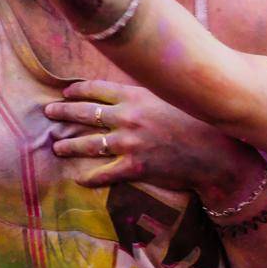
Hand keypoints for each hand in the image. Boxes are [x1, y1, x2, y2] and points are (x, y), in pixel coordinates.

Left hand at [45, 80, 266, 197]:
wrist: (218, 153)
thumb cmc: (201, 122)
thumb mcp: (175, 97)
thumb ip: (153, 92)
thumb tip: (137, 88)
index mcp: (138, 95)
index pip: (98, 89)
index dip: (79, 90)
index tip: (66, 92)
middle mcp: (128, 117)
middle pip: (86, 113)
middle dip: (63, 113)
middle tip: (48, 112)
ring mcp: (130, 143)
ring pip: (89, 144)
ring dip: (70, 145)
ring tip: (57, 147)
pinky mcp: (135, 168)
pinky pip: (104, 174)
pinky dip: (90, 178)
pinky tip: (80, 180)